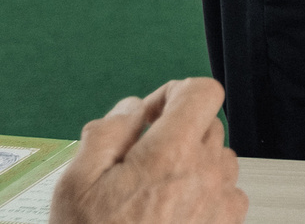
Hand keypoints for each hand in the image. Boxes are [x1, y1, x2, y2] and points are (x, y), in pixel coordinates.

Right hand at [51, 78, 246, 223]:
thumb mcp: (76, 184)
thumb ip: (106, 133)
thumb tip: (132, 107)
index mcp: (170, 154)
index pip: (203, 92)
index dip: (175, 95)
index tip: (151, 116)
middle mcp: (206, 174)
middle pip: (208, 124)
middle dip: (177, 131)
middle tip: (140, 160)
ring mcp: (221, 203)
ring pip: (220, 159)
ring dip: (193, 163)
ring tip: (154, 193)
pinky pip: (228, 194)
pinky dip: (206, 194)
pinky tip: (173, 215)